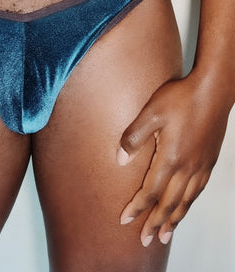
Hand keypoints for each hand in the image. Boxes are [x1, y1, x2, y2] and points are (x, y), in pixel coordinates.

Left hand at [116, 73, 230, 246]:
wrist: (213, 90)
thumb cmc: (180, 99)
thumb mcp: (150, 114)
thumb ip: (133, 137)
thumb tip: (119, 159)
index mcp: (170, 158)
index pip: (150, 192)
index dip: (136, 208)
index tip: (125, 221)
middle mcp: (187, 168)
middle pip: (169, 204)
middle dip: (155, 223)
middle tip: (147, 241)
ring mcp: (201, 166)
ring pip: (186, 201)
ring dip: (174, 219)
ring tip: (166, 234)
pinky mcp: (209, 160)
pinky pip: (198, 191)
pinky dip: (190, 204)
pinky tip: (186, 206)